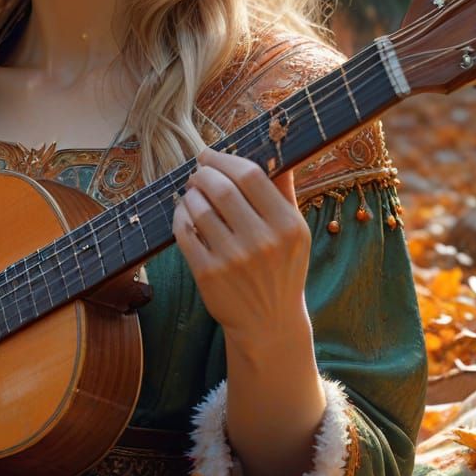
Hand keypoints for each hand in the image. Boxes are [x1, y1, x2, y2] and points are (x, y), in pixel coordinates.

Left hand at [173, 148, 311, 342]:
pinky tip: (184, 213)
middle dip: (203, 173)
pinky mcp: (209, 275)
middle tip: (198, 173)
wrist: (269, 324)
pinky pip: (184, 232)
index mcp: (287, 225)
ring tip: (192, 193)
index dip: (225, 159)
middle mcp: (263, 242)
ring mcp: (234, 260)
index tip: (211, 155)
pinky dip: (180, 216)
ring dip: (190, 194)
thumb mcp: (295, 232)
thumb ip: (284, 191)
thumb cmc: (281, 269)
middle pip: (221, 188)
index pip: (250, 175)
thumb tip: (275, 151)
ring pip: (199, 208)